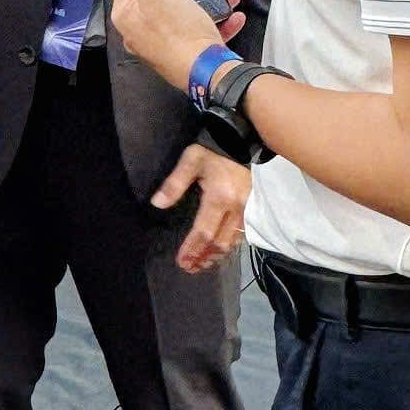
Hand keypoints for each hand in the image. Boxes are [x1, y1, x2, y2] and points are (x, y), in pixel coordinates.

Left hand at [109, 0, 244, 91]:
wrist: (206, 70)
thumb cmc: (176, 30)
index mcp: (126, 15)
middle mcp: (140, 31)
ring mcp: (163, 43)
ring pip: (184, 12)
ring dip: (208, 0)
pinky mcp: (185, 52)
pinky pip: (200, 31)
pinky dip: (217, 21)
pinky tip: (233, 16)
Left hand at [152, 143, 251, 274]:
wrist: (241, 141)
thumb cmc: (213, 150)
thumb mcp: (191, 160)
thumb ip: (175, 183)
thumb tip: (157, 203)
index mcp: (219, 197)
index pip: (204, 231)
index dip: (192, 249)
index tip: (181, 261)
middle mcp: (236, 208)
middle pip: (219, 242)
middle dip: (203, 257)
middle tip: (189, 268)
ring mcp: (246, 210)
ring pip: (232, 241)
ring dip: (215, 256)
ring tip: (201, 264)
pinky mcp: (251, 209)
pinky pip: (240, 235)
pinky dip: (228, 247)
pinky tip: (219, 252)